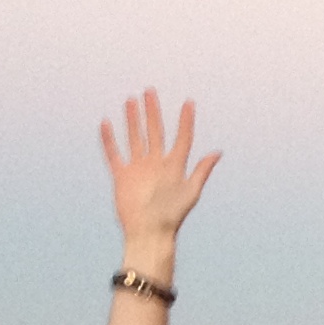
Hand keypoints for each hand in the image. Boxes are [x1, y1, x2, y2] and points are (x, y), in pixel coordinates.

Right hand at [98, 88, 220, 265]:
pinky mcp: (122, 176)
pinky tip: (106, 123)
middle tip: (150, 92)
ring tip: (130, 100)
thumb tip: (217, 152)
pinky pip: (114, 154)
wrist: (149, 232)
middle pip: (155, 132)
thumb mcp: (191, 191)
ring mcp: (138, 169)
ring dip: (133, 120)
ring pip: (135, 138)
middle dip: (153, 112)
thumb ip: (201, 170)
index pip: (182, 138)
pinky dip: (109, 140)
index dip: (186, 121)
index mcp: (175, 166)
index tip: (188, 102)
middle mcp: (156, 164)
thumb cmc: (172, 216)